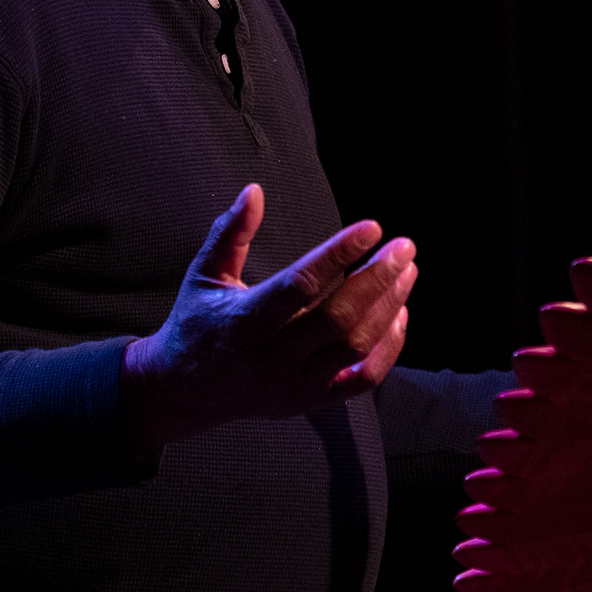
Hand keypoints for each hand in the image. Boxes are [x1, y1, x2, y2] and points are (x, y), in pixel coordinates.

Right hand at [119, 184, 415, 448]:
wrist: (185, 392)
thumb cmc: (196, 323)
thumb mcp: (204, 274)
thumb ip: (229, 233)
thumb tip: (253, 190)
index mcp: (245, 322)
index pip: (301, 285)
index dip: (339, 254)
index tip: (372, 227)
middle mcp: (273, 358)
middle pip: (339, 318)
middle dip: (378, 279)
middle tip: (404, 247)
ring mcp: (296, 384)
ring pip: (356, 347)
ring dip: (388, 307)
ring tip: (407, 271)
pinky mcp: (311, 401)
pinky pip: (363, 379)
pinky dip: (389, 348)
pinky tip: (400, 314)